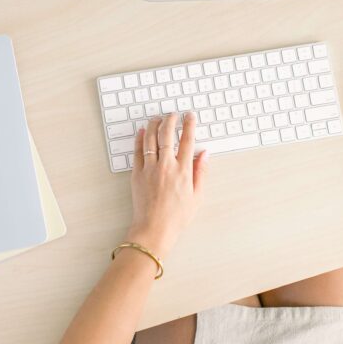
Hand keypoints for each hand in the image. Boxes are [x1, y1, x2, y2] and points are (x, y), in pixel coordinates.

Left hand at [129, 112, 209, 254]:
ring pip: (151, 139)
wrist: (154, 229)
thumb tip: (205, 154)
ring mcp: (150, 168)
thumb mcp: (197, 196)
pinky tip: (142, 131)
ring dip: (154, 125)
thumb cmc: (176, 217)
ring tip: (158, 118)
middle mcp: (166, 166)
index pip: (188, 141)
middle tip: (173, 114)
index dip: (189, 125)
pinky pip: (137, 151)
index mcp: (183, 171)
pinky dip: (140, 139)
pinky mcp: (137, 174)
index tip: (190, 116)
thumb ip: (201, 172)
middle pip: (168, 135)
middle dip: (171, 120)